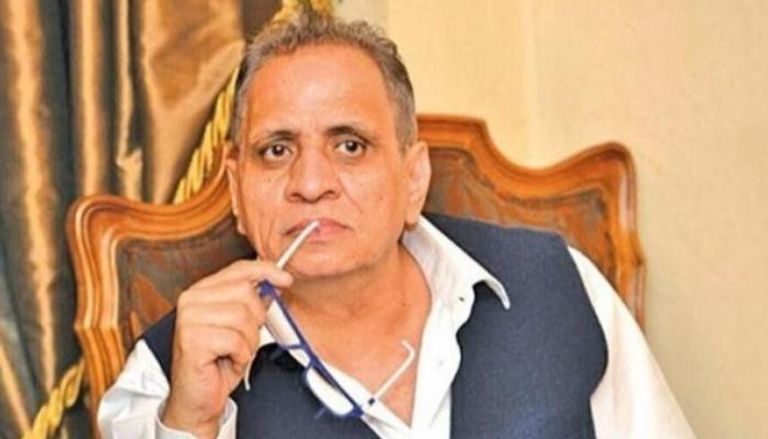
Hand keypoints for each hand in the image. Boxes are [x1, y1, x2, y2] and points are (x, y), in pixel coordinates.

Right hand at [161, 260, 291, 437]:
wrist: (197, 399)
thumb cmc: (217, 364)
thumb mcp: (241, 327)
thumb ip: (252, 302)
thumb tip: (273, 283)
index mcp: (201, 291)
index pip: (239, 269)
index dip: (266, 271)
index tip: (285, 279)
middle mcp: (191, 300)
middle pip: (246, 293)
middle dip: (255, 320)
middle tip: (243, 338)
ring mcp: (189, 319)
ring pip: (243, 318)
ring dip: (248, 341)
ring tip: (233, 351)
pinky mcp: (192, 339)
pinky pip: (236, 340)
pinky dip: (240, 355)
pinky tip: (227, 360)